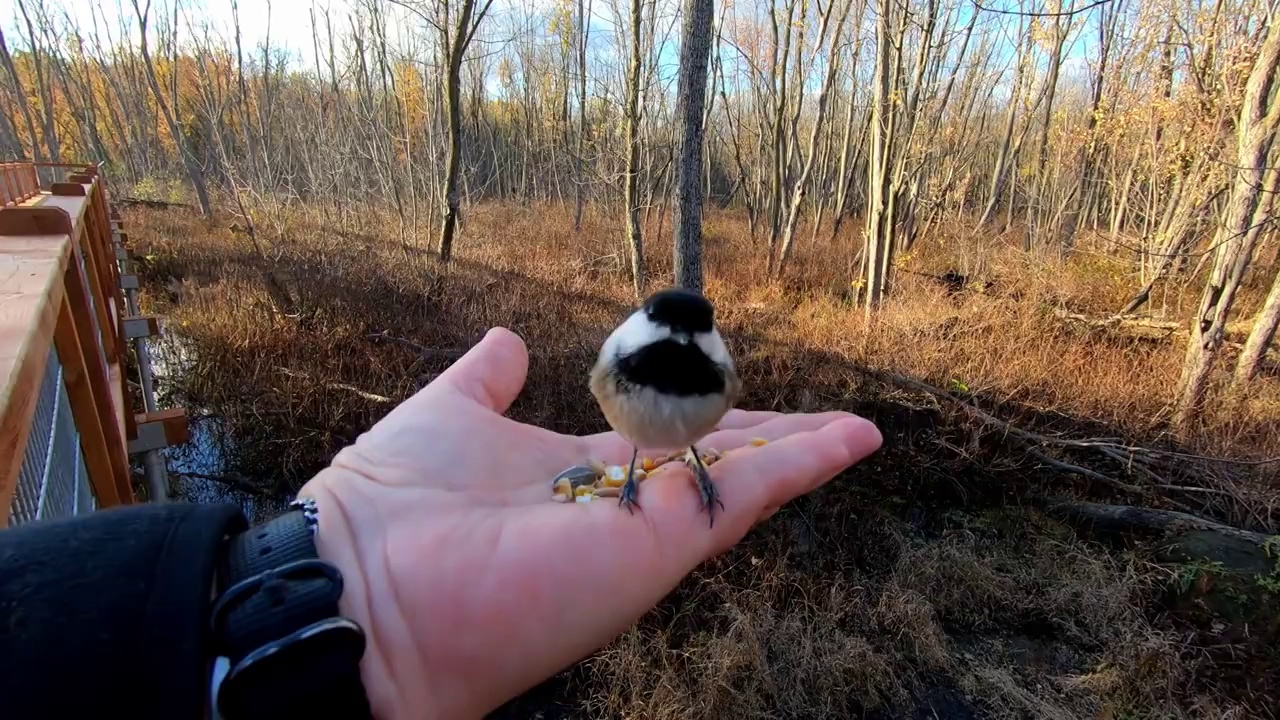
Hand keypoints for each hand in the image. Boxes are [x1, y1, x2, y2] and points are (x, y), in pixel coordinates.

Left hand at [299, 327, 882, 718]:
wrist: (363, 585)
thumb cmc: (390, 503)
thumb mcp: (448, 414)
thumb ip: (485, 380)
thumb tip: (506, 341)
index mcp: (579, 474)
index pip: (663, 442)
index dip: (709, 418)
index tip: (743, 393)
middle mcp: (622, 506)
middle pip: (717, 467)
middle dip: (776, 442)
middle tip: (834, 422)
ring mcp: (646, 528)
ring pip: (745, 486)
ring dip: (804, 454)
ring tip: (859, 432)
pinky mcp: (660, 543)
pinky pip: (744, 496)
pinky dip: (800, 465)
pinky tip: (847, 440)